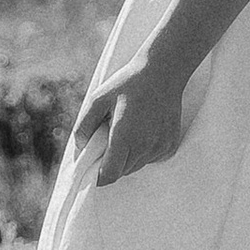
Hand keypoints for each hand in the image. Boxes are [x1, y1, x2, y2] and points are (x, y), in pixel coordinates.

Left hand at [70, 44, 192, 185]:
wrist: (163, 72)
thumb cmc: (129, 83)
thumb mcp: (98, 98)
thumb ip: (84, 125)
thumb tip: (79, 146)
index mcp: (124, 136)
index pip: (110, 174)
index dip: (98, 177)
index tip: (93, 169)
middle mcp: (144, 146)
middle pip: (122, 171)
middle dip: (112, 162)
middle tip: (109, 139)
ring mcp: (160, 147)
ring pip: (137, 165)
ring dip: (128, 157)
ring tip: (128, 131)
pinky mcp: (170, 145)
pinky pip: (151, 158)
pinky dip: (143, 151)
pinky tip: (143, 130)